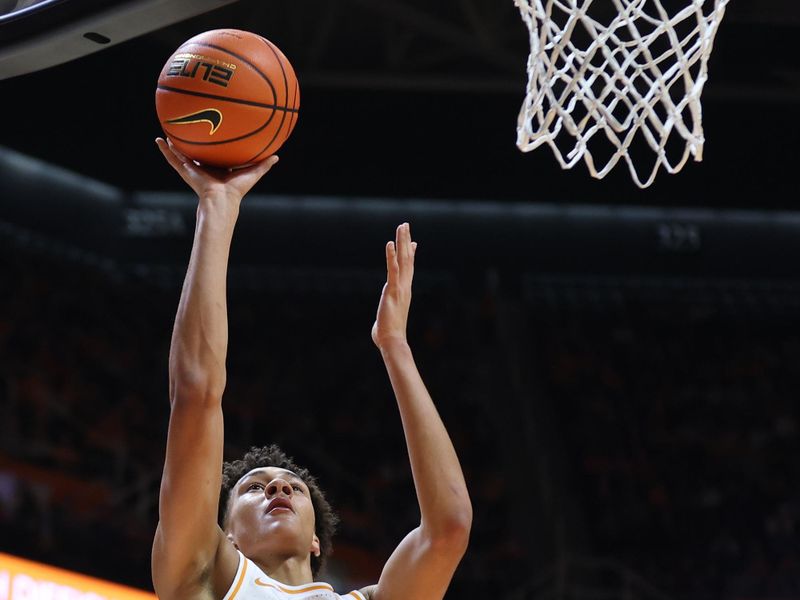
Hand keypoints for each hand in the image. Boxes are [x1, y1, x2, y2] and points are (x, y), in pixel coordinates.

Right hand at [155, 137, 278, 201]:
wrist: (222, 200)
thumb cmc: (237, 190)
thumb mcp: (252, 173)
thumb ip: (264, 164)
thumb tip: (277, 156)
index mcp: (218, 168)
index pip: (214, 155)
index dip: (213, 146)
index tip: (212, 134)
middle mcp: (204, 168)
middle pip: (196, 153)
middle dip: (192, 143)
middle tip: (188, 128)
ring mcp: (193, 169)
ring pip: (180, 154)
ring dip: (173, 144)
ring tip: (166, 132)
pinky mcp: (185, 171)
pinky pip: (172, 159)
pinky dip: (164, 150)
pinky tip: (158, 140)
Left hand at [372, 223, 416, 349]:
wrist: (392, 341)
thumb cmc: (387, 335)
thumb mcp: (388, 319)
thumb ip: (386, 314)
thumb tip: (381, 324)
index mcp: (404, 292)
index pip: (408, 270)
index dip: (410, 255)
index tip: (413, 243)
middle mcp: (405, 287)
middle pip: (407, 259)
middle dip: (406, 241)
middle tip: (406, 225)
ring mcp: (400, 287)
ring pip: (403, 260)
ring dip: (402, 242)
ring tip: (402, 226)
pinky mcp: (392, 291)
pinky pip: (392, 270)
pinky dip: (391, 256)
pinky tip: (390, 243)